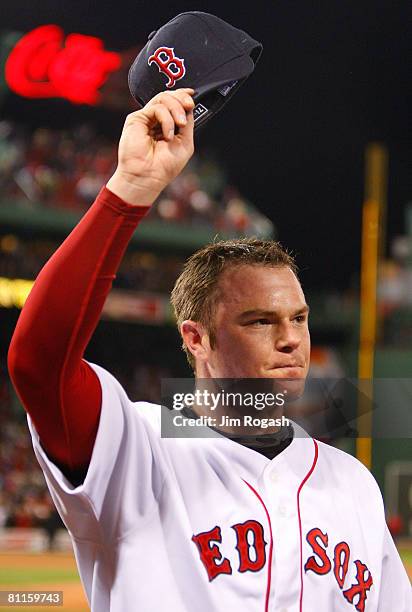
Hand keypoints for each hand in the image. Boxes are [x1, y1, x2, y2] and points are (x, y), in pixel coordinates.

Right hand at [106, 88, 194, 205]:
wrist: (148, 177)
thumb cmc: (164, 167)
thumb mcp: (185, 143)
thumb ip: (188, 123)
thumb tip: (189, 106)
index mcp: (166, 125)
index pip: (174, 103)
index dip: (183, 95)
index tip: (193, 95)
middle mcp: (155, 120)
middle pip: (169, 96)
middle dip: (182, 98)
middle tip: (189, 106)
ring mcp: (146, 118)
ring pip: (163, 98)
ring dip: (176, 108)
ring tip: (180, 125)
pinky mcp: (136, 119)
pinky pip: (156, 108)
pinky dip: (167, 119)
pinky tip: (167, 135)